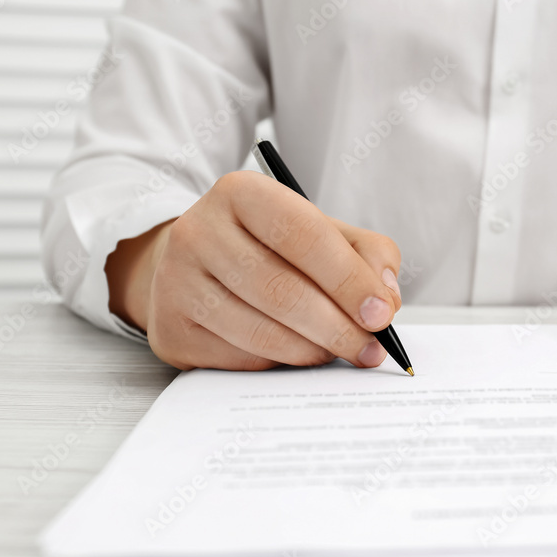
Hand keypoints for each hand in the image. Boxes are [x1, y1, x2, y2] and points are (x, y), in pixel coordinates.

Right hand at [106, 171, 402, 370]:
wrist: (198, 265)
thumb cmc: (272, 248)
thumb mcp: (323, 232)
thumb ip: (367, 256)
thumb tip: (385, 300)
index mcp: (242, 193)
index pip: (304, 235)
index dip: (349, 280)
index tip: (381, 314)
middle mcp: (198, 231)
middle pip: (280, 290)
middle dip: (337, 327)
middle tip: (371, 349)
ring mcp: (177, 282)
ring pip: (260, 331)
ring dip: (313, 351)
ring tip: (341, 352)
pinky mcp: (171, 328)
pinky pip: (239, 358)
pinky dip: (279, 363)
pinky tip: (298, 353)